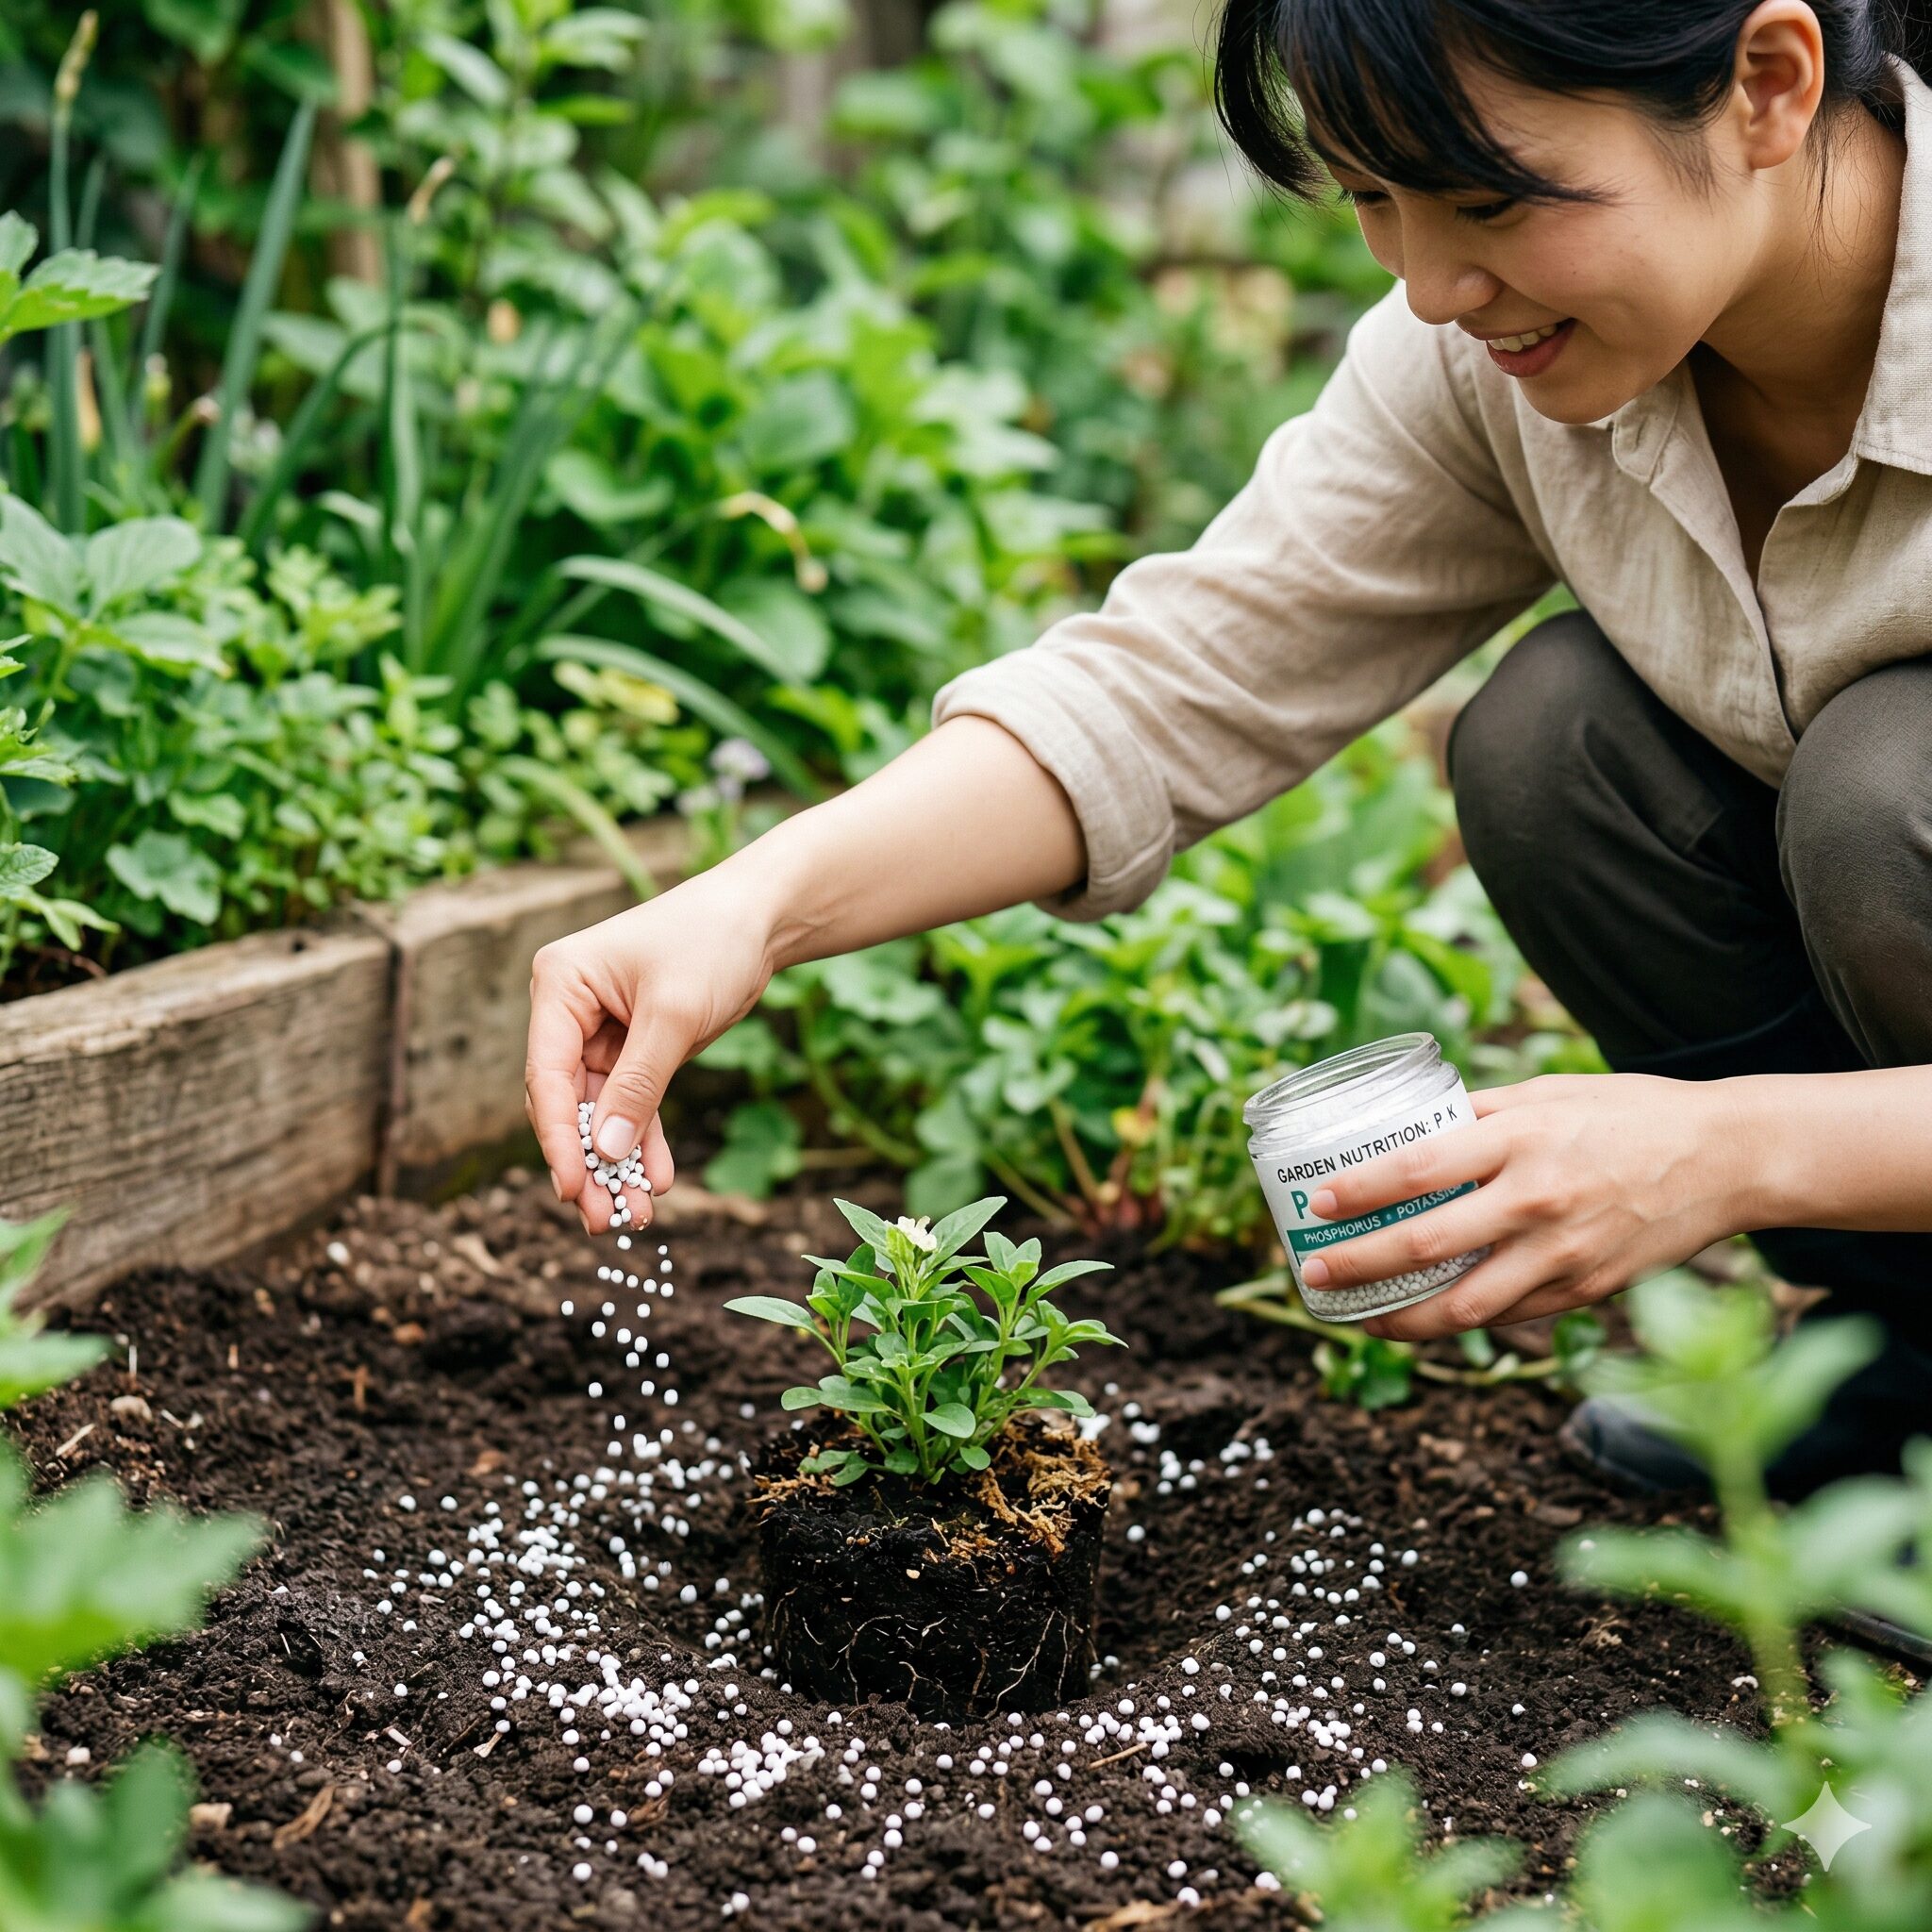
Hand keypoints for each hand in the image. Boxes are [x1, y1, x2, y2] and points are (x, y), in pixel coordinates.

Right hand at [525, 871, 777, 1233]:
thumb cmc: (712, 943)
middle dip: (587, 1163)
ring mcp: (601, 1031)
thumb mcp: (674, 1016)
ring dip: (617, 1163)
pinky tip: (658, 1180)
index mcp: (560, 985)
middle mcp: (570, 1010)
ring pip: (599, 1112)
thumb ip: (637, 1085)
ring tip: (635, 1216)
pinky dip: (645, 1141)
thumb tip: (603, 1151)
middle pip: (566, 1102)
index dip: (556, 1138)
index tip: (572, 1189)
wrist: (762, 916)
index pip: (545, 1075)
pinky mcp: (636, 1047)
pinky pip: (632, 1104)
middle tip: (604, 1221)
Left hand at [1294, 1074, 1748, 1341]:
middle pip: (1426, 1242)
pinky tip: (1428, 1321)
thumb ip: (1482, 1113)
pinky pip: (1511, 1316)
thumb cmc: (1627, 1115)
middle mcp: (1536, 1199)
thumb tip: (1413, 1123)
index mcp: (1521, 1140)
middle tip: (1313, 1271)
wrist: (1725, 1158)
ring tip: (1361, 1319)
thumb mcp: (1549, 1094)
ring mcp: (1563, 1252)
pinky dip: (1464, 1322)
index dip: (1362, 1190)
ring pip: (1465, 1304)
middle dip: (1359, 1264)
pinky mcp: (1588, 1289)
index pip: (1420, 1168)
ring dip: (1402, 1319)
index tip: (1320, 1201)